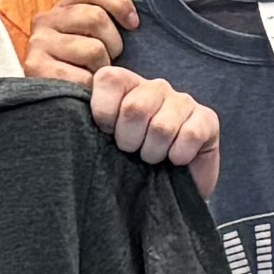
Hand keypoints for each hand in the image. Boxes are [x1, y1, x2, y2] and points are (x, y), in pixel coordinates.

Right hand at [22, 0, 140, 82]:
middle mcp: (45, 19)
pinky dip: (93, 86)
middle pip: (96, 17)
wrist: (60, 105)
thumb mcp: (103, 33)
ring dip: (104, 67)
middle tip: (112, 59)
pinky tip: (88, 89)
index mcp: (63, 6)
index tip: (135, 24)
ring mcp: (38, 44)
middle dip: (115, 42)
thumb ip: (115, 7)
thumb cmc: (90, 65)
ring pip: (93, 49)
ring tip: (97, 74)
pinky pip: (82, 76)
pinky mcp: (36, 68)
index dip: (119, 2)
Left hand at [82, 55, 223, 201]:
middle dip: (128, 141)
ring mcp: (183, 101)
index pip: (108, 79)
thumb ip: (85, 124)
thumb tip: (66, 116)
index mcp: (125, 85)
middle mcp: (154, 87)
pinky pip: (190, 134)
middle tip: (131, 152)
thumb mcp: (101, 143)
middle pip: (135, 108)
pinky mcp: (207, 119)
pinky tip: (176, 160)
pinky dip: (179, 155)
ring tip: (153, 159)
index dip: (104, 113)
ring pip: (162, 126)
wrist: (165, 194)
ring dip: (153, 153)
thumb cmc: (128, 165)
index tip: (106, 134)